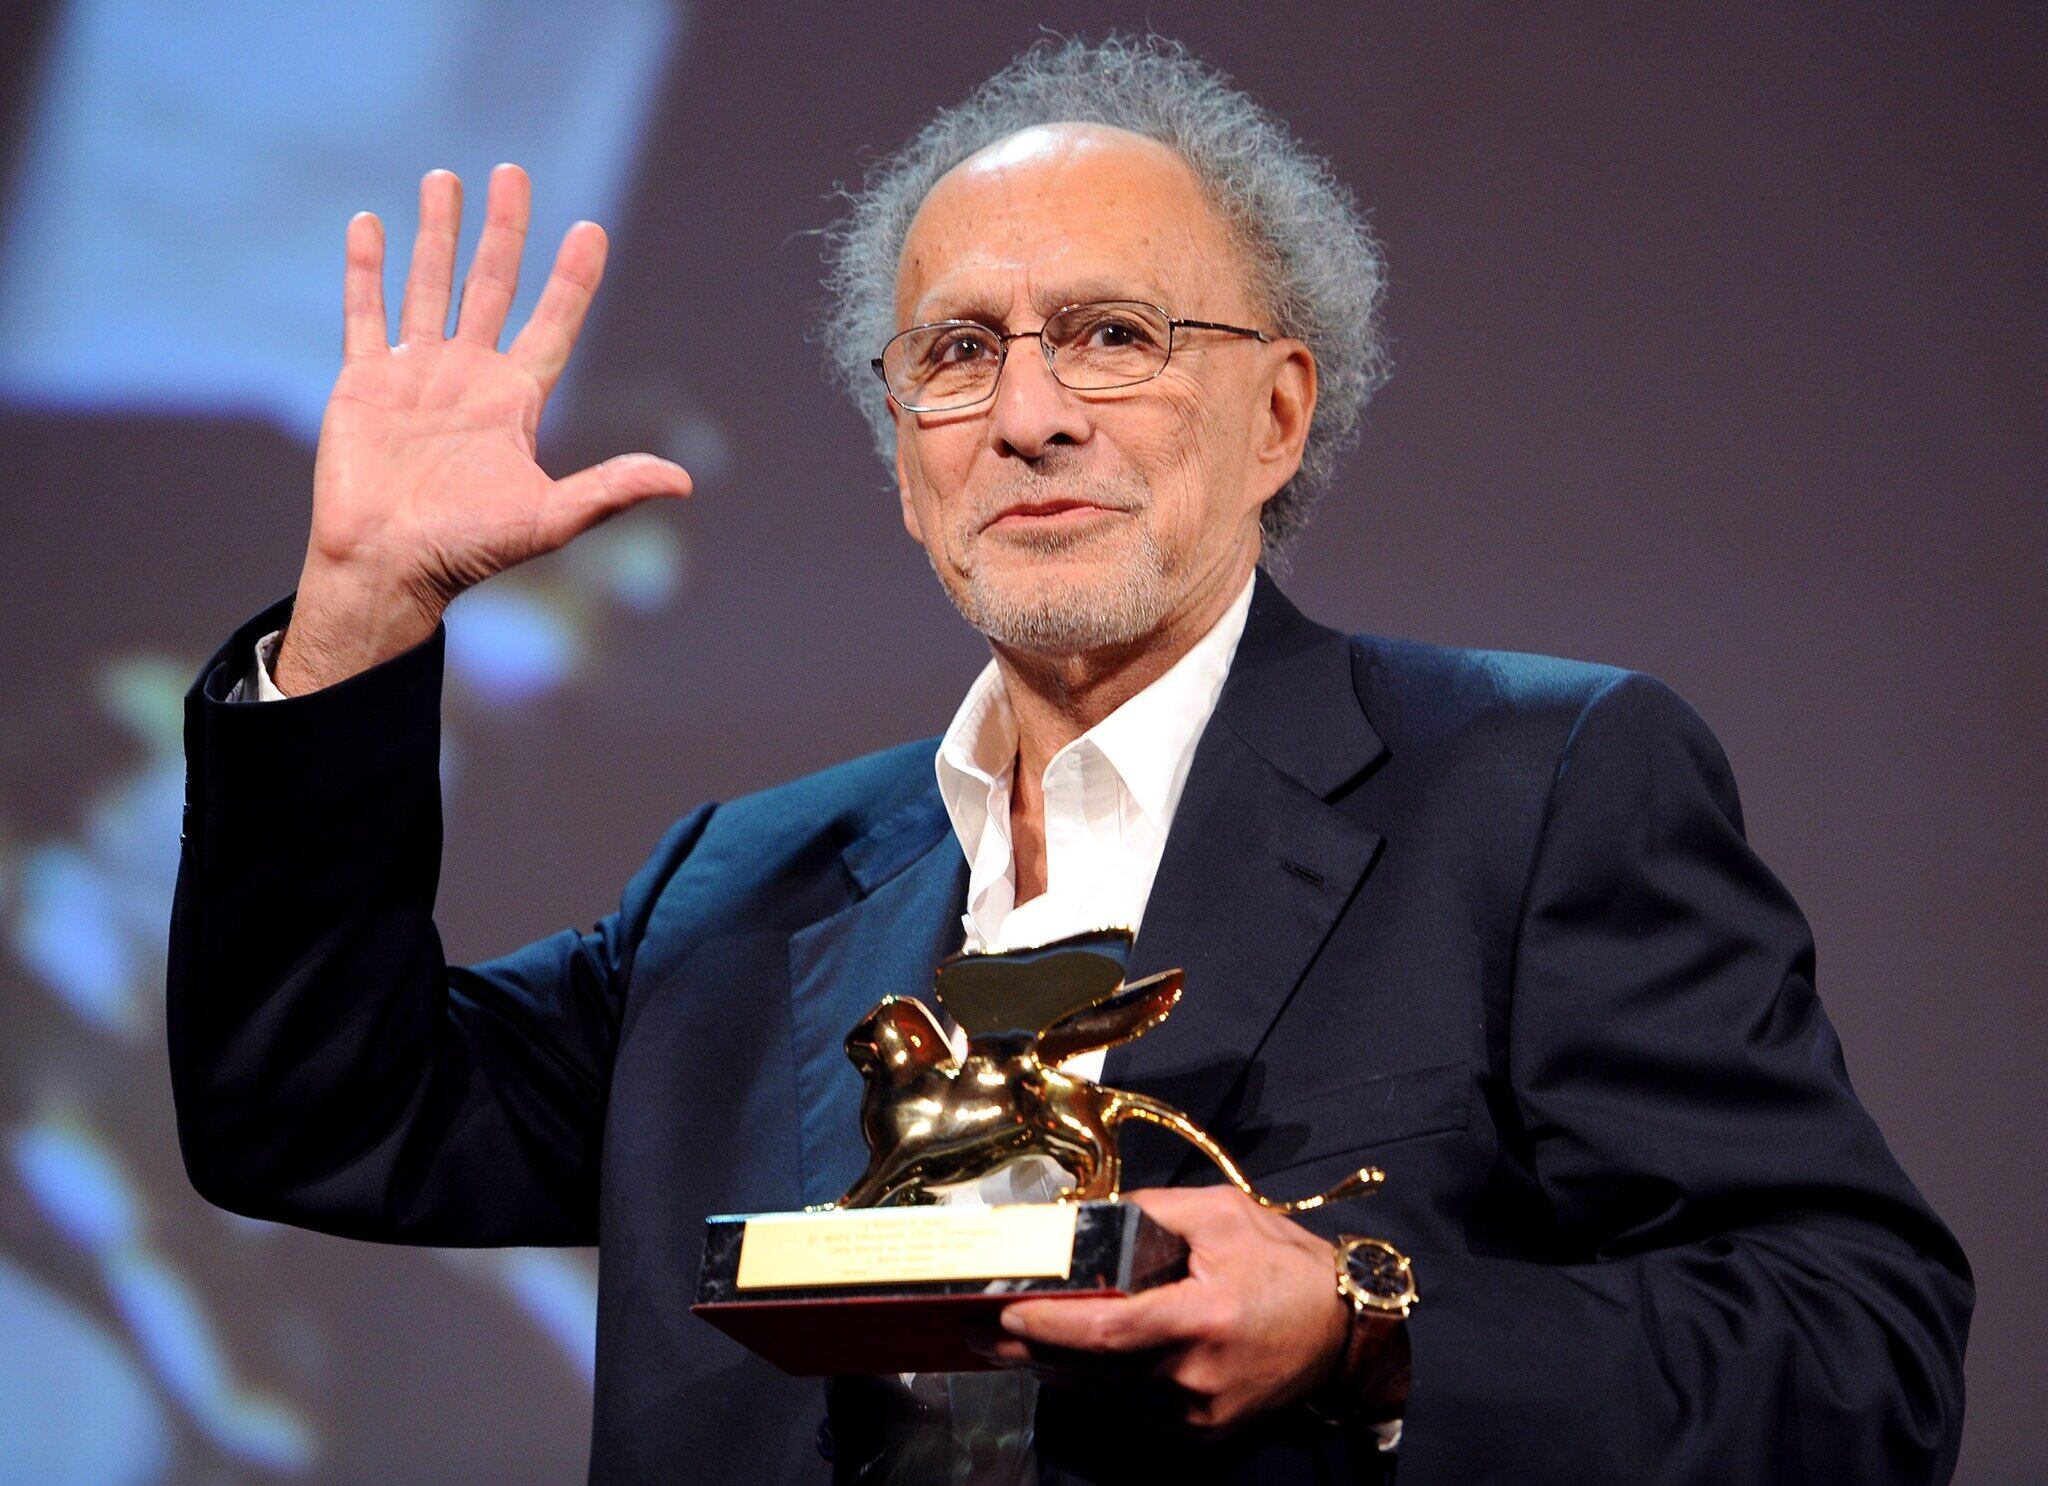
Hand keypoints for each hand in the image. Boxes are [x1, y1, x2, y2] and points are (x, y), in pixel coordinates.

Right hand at [276, 164, 692, 692]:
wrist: (386, 567)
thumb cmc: (467, 551)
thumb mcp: (549, 518)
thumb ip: (611, 491)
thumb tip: (683, 481)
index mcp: (514, 402)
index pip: (552, 323)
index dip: (572, 279)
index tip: (591, 231)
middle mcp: (469, 377)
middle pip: (492, 285)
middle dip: (504, 230)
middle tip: (512, 173)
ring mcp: (415, 375)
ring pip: (430, 284)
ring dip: (437, 232)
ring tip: (445, 178)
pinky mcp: (363, 382)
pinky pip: (365, 313)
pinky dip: (367, 269)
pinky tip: (371, 224)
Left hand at [982, 1186, 1353, 1438]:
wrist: (1343, 1330)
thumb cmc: (1283, 1262)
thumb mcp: (1220, 1213)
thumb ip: (1149, 1212)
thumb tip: (1085, 1217)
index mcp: (1203, 1318)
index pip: (1109, 1330)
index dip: (1052, 1327)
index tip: (1007, 1314)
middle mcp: (1196, 1376)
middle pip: (1094, 1369)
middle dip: (1033, 1350)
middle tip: (980, 1332)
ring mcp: (1198, 1414)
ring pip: (1107, 1393)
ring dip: (1059, 1368)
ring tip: (1011, 1343)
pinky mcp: (1201, 1432)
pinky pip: (1132, 1408)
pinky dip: (1098, 1384)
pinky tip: (1071, 1361)